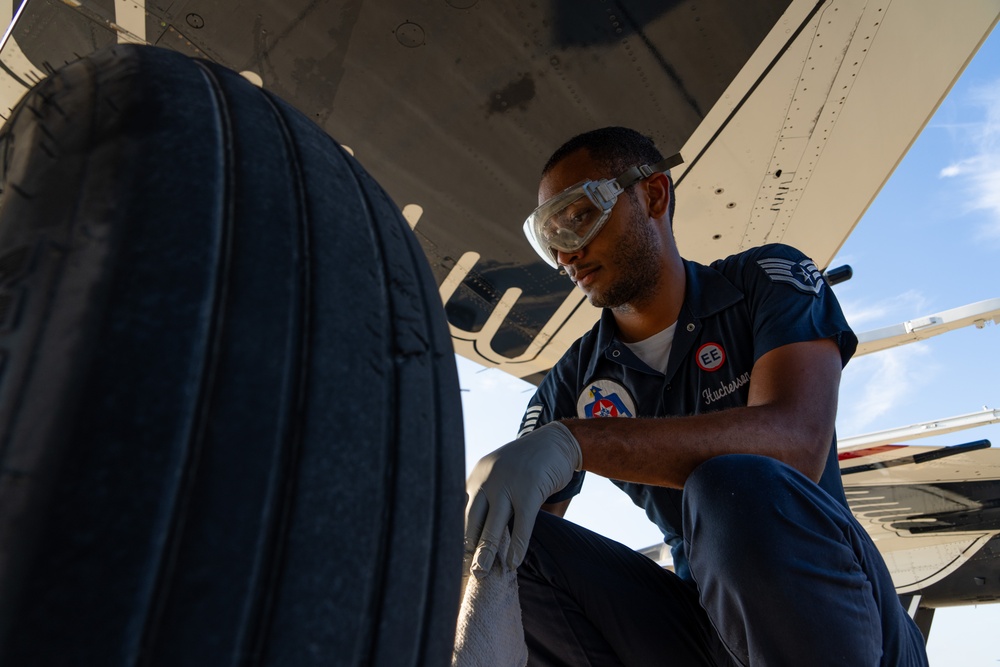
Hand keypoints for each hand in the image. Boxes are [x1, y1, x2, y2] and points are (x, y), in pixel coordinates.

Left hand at [464, 422, 581, 576]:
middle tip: (463, 573)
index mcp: (476, 476)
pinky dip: (518, 547)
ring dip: (488, 553)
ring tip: (483, 574)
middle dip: (467, 550)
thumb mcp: (499, 474)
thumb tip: (474, 531)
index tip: (449, 558)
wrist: (556, 442)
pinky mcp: (530, 490)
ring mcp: (509, 484)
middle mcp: (488, 479)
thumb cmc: (525, 464)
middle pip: (472, 521)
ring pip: (494, 526)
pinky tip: (514, 563)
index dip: (455, 537)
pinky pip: (522, 525)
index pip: (459, 512)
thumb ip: (486, 496)